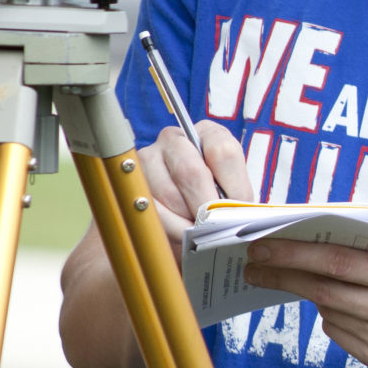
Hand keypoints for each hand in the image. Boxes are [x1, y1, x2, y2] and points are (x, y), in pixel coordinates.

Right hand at [138, 123, 255, 248]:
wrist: (188, 211)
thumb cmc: (216, 198)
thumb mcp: (232, 192)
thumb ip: (235, 197)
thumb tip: (232, 215)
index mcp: (208, 133)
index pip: (222, 151)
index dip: (233, 186)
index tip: (237, 210)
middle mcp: (174, 139)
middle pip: (190, 171)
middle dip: (205, 206)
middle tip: (214, 228)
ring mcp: (148, 158)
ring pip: (168, 193)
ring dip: (187, 219)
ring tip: (200, 232)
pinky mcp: (130, 182)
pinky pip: (151, 209)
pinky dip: (170, 227)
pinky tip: (182, 234)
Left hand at [244, 227, 367, 367]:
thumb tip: (317, 224)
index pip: (338, 262)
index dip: (294, 253)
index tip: (260, 245)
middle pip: (324, 290)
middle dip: (282, 274)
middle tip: (251, 262)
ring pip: (327, 311)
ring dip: (306, 291)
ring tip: (290, 274)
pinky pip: (338, 331)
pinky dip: (331, 313)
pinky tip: (342, 301)